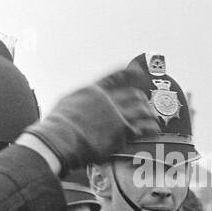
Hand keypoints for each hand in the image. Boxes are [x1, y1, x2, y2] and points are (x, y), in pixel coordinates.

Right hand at [21, 63, 160, 171]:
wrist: (60, 139)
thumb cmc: (57, 127)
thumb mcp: (67, 104)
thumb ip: (81, 102)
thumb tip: (83, 106)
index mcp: (92, 91)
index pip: (115, 77)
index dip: (129, 73)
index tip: (139, 71)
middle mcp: (107, 100)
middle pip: (133, 95)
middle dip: (141, 99)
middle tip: (145, 103)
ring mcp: (117, 115)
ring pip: (141, 110)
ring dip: (148, 113)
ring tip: (152, 117)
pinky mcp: (123, 131)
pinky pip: (143, 127)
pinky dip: (151, 127)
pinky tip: (154, 129)